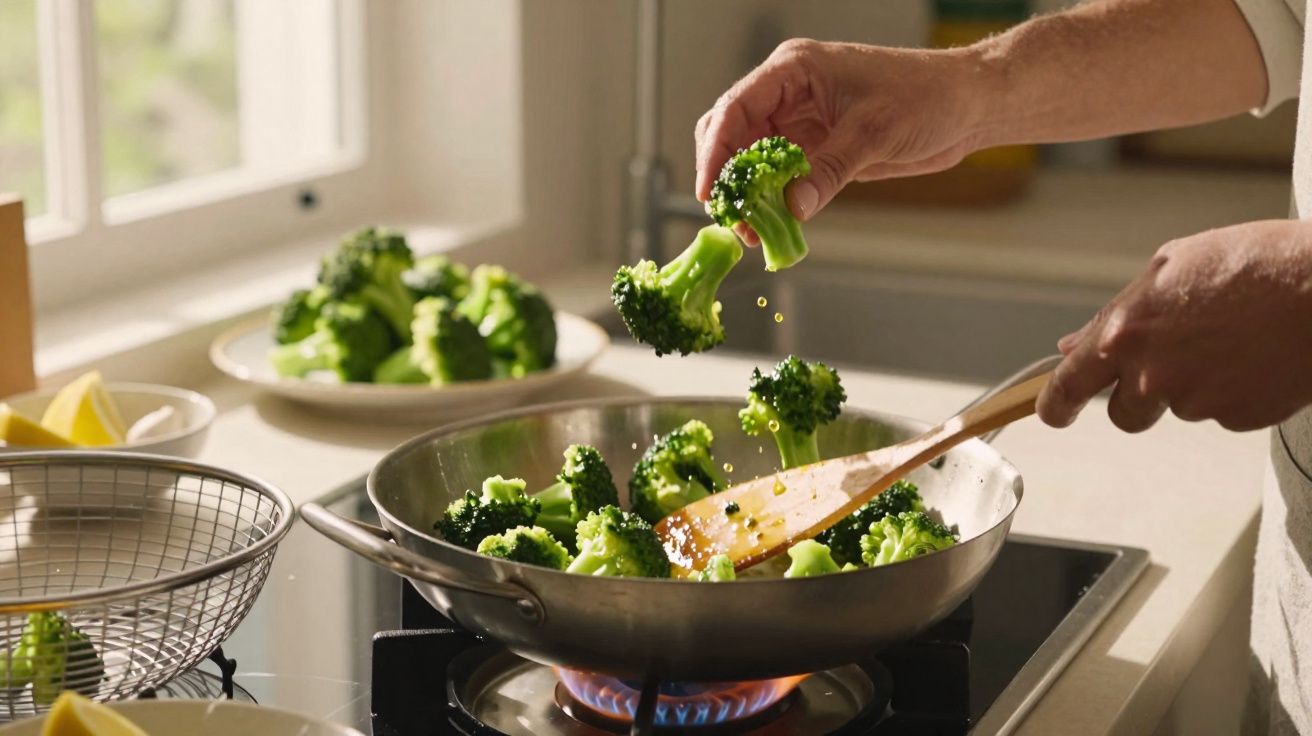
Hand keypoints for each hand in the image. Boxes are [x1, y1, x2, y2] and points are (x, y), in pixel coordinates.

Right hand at [694, 39, 990, 241]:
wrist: (965, 106)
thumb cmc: (926, 97)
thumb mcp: (873, 133)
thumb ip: (828, 171)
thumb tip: (791, 209)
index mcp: (794, 70)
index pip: (734, 108)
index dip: (715, 152)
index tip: (712, 192)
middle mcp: (788, 93)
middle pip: (730, 134)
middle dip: (726, 178)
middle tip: (731, 219)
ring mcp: (799, 121)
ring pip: (750, 161)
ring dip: (747, 196)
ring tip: (751, 232)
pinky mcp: (814, 148)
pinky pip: (778, 178)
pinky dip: (772, 203)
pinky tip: (773, 226)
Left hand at [1037, 220, 1311, 431]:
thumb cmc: (1252, 262)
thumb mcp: (1171, 266)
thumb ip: (1116, 314)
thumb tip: (1073, 347)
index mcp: (1124, 333)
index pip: (1067, 388)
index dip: (1055, 406)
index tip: (1052, 414)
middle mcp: (1152, 375)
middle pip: (1124, 415)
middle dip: (1139, 399)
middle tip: (1173, 364)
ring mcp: (1197, 401)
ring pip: (1181, 408)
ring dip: (1195, 385)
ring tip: (1233, 339)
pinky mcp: (1239, 418)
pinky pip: (1224, 412)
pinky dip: (1235, 391)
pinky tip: (1259, 353)